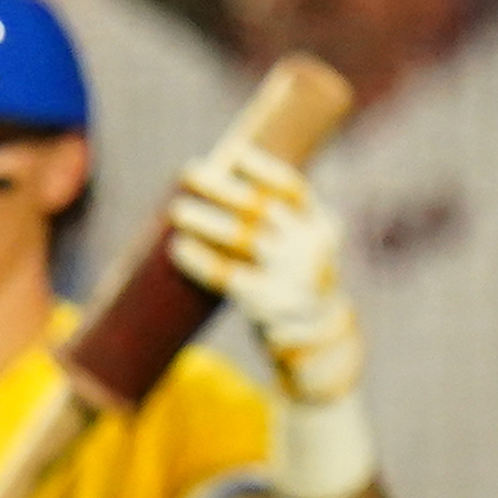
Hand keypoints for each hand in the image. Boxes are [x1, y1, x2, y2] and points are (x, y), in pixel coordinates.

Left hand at [162, 138, 364, 403]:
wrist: (321, 345)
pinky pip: (229, 277)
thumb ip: (271, 222)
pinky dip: (202, 261)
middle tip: (189, 171)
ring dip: (206, 220)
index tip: (233, 152)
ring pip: (242, 238)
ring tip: (176, 209)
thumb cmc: (295, 285)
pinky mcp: (270, 305)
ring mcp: (292, 278)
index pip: (292, 190)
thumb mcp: (297, 248)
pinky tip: (178, 249)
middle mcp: (311, 248)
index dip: (262, 169)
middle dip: (222, 188)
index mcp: (321, 227)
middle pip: (261, 209)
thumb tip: (219, 181)